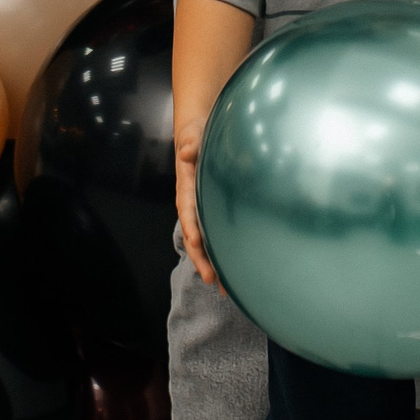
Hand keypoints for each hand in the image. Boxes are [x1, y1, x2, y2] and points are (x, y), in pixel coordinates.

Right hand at [175, 126, 218, 285]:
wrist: (199, 132)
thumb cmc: (196, 134)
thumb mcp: (193, 134)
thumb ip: (191, 143)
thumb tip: (187, 151)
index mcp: (186, 187)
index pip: (187, 210)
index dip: (190, 227)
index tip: (195, 243)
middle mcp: (192, 203)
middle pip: (194, 235)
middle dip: (202, 258)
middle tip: (212, 280)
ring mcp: (202, 208)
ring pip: (205, 241)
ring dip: (213, 263)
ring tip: (225, 288)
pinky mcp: (212, 209)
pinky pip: (216, 234)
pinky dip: (222, 253)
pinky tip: (233, 270)